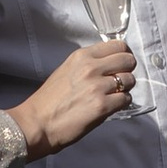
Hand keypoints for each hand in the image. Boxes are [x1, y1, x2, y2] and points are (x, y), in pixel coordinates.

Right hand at [14, 42, 136, 157]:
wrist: (36, 123)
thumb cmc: (49, 100)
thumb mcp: (67, 70)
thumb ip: (89, 64)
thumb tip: (110, 65)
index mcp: (82, 56)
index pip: (118, 45)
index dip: (124, 55)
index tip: (121, 64)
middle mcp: (91, 67)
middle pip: (128, 60)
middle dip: (127, 71)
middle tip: (120, 81)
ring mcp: (97, 86)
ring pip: (130, 80)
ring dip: (125, 89)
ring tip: (113, 96)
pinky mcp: (101, 106)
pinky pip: (126, 99)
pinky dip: (121, 103)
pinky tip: (110, 107)